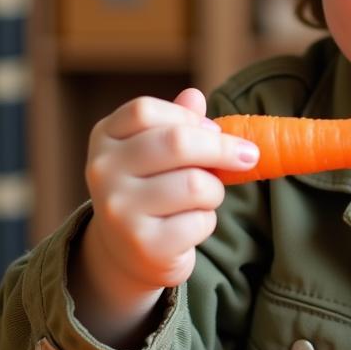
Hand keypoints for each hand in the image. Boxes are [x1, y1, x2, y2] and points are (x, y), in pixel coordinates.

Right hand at [83, 88, 258, 292]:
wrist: (128, 253)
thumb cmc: (152, 188)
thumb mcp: (156, 151)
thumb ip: (176, 123)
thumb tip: (194, 96)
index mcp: (105, 139)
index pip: (145, 111)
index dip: (188, 118)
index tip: (214, 130)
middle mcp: (102, 172)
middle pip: (177, 142)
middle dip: (222, 148)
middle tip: (248, 155)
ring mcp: (119, 210)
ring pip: (195, 184)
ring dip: (215, 191)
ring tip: (206, 198)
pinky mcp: (143, 244)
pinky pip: (199, 221)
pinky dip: (207, 221)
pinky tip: (191, 225)